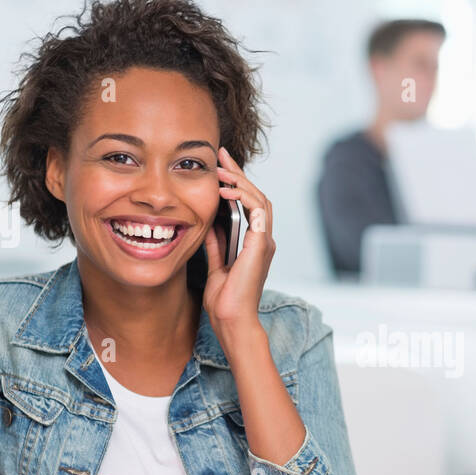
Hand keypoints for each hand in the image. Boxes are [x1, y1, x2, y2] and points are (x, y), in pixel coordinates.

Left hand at [203, 146, 271, 345]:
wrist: (232, 319)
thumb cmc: (225, 301)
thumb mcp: (216, 266)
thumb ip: (217, 245)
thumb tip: (210, 225)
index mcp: (255, 244)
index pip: (249, 205)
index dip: (236, 184)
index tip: (220, 167)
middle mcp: (263, 240)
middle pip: (256, 196)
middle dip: (238, 173)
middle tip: (221, 154)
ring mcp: (264, 242)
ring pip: (259, 198)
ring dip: (240, 181)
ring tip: (220, 168)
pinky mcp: (261, 245)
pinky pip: (257, 211)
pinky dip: (243, 196)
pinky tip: (226, 190)